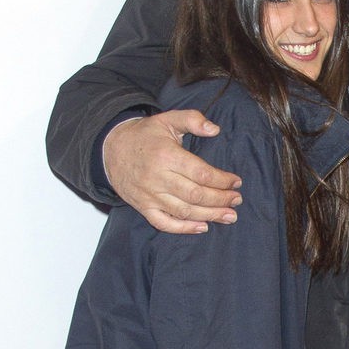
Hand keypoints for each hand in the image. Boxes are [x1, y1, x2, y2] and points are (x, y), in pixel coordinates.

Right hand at [103, 111, 241, 232]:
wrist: (111, 149)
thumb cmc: (145, 135)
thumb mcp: (167, 119)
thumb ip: (192, 119)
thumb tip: (215, 129)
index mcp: (167, 156)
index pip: (201, 173)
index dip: (222, 180)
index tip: (236, 182)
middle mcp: (158, 178)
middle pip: (196, 195)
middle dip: (221, 200)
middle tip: (237, 200)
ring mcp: (150, 196)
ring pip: (184, 211)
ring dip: (210, 216)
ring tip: (229, 216)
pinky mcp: (143, 207)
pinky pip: (164, 223)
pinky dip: (184, 229)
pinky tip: (202, 227)